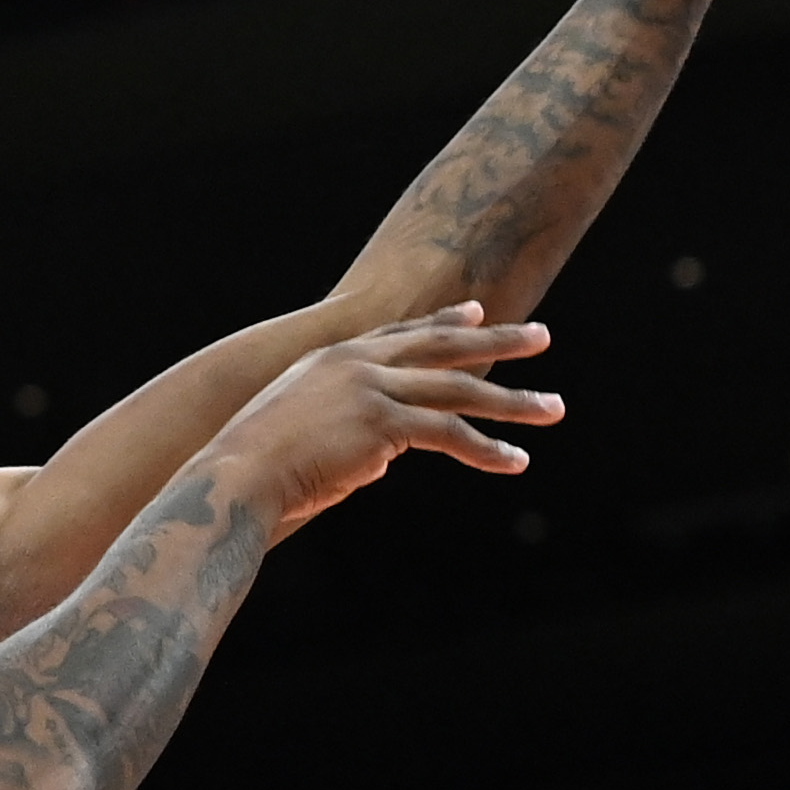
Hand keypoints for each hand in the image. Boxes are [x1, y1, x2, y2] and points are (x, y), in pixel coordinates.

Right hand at [207, 304, 561, 534]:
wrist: (236, 477)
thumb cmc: (259, 469)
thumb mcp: (306, 435)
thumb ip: (354, 435)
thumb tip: (386, 456)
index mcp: (334, 358)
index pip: (401, 333)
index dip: (443, 321)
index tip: (477, 312)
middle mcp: (358, 363)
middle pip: (443, 346)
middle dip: (499, 340)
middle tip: (542, 336)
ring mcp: (372, 389)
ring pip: (459, 390)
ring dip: (512, 402)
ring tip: (552, 409)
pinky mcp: (383, 424)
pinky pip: (450, 434)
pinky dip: (486, 449)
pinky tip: (515, 460)